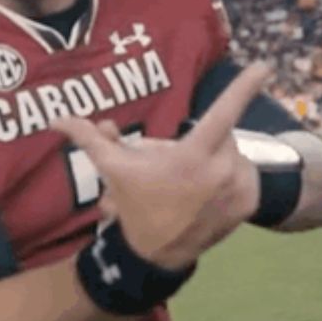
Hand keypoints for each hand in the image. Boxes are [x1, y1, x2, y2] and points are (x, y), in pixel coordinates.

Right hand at [52, 63, 268, 269]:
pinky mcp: (248, 202)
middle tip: (173, 163)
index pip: (222, 114)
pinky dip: (227, 174)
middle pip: (218, 133)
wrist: (158, 254)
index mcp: (191, 158)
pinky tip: (207, 191)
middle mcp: (221, 172)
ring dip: (214, 156)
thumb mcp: (113, 169)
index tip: (264, 65)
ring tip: (189, 181)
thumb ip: (89, 138)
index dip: (243, 87)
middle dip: (198, 140)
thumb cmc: (135, 204)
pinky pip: (241, 172)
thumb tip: (57, 120)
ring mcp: (238, 189)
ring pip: (231, 151)